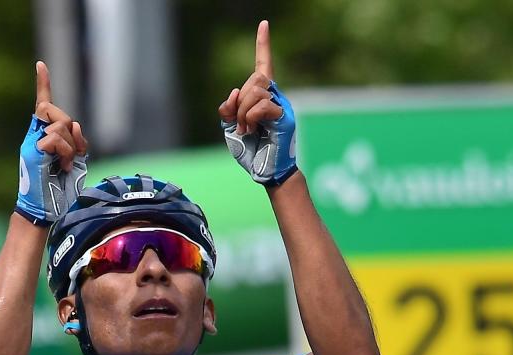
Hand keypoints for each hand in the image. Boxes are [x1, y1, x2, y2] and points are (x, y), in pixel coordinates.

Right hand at [15, 61, 88, 225]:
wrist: (44, 211)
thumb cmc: (59, 190)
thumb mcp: (73, 160)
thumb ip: (75, 141)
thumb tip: (74, 125)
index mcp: (42, 137)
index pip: (43, 105)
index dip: (43, 85)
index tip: (41, 65)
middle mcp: (34, 137)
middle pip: (54, 110)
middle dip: (69, 127)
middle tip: (71, 152)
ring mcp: (31, 144)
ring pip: (59, 125)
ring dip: (70, 146)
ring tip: (66, 164)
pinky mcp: (32, 152)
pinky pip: (55, 139)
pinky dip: (65, 152)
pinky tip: (62, 166)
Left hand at [218, 21, 296, 186]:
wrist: (264, 171)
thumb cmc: (249, 150)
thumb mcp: (229, 127)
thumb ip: (228, 108)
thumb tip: (234, 91)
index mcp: (261, 96)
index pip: (263, 65)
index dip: (262, 45)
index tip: (263, 24)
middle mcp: (274, 97)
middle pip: (254, 80)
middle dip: (239, 102)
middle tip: (239, 124)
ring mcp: (281, 106)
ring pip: (256, 91)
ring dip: (243, 113)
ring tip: (246, 130)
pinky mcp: (284, 117)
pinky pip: (261, 106)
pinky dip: (250, 118)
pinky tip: (252, 131)